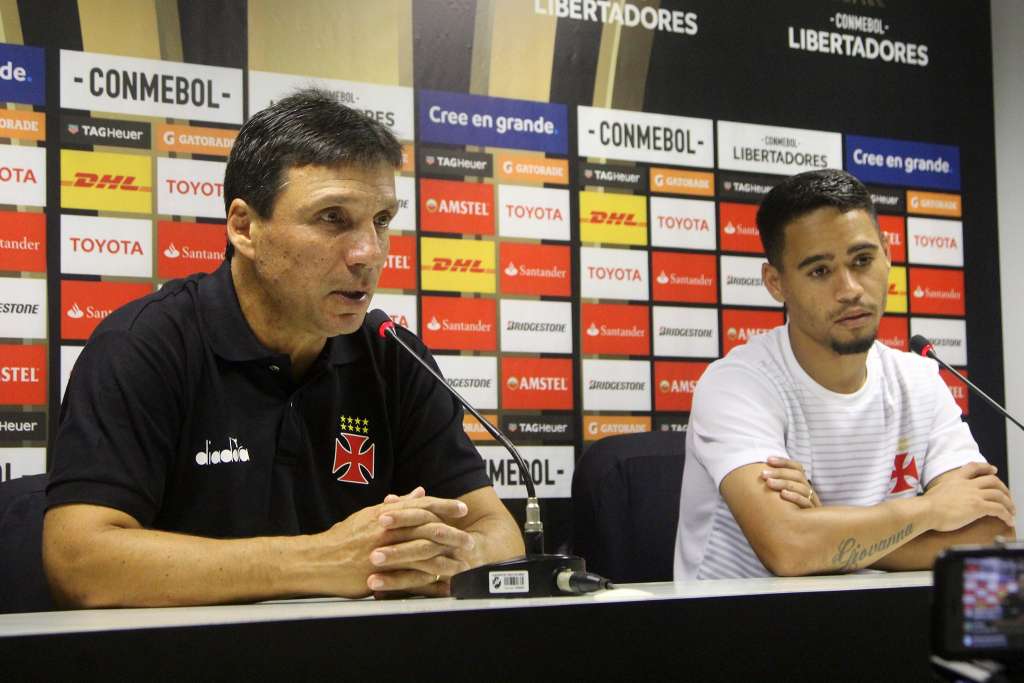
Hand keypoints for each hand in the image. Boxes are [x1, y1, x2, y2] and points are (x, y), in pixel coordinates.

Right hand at [312, 487, 471, 597]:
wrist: (318, 560)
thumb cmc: (343, 538)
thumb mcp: (370, 515)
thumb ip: (398, 505)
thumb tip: (420, 492)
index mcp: (385, 514)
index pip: (421, 506)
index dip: (444, 506)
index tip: (462, 509)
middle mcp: (386, 530)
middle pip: (426, 526)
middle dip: (451, 530)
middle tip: (469, 534)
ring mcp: (383, 552)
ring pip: (421, 550)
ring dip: (444, 554)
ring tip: (462, 558)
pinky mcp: (380, 573)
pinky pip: (409, 575)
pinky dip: (427, 577)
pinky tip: (441, 579)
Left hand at [760, 456, 819, 508]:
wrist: (807, 535)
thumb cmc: (790, 513)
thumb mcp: (783, 498)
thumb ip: (776, 486)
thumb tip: (757, 474)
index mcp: (802, 484)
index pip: (797, 467)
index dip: (784, 462)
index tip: (768, 459)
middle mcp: (809, 491)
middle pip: (797, 476)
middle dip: (779, 472)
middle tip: (763, 474)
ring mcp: (812, 502)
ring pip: (801, 487)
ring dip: (783, 483)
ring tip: (768, 483)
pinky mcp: (812, 514)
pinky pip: (805, 503)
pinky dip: (794, 497)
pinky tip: (783, 494)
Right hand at [924, 463, 1015, 530]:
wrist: (926, 510)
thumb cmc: (926, 506)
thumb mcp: (936, 491)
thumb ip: (945, 491)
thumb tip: (945, 498)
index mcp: (956, 479)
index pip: (974, 467)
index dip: (986, 467)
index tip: (993, 469)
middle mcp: (967, 484)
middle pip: (992, 481)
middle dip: (1003, 488)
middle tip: (1007, 496)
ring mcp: (974, 494)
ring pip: (999, 495)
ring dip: (1008, 503)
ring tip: (1011, 511)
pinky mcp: (978, 506)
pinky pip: (999, 509)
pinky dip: (1006, 515)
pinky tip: (1008, 521)